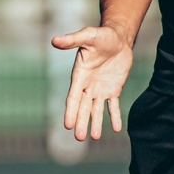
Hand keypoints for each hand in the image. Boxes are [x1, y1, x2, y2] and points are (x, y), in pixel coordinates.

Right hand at [51, 25, 134, 141]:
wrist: (118, 37)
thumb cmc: (102, 36)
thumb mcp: (88, 36)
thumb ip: (73, 40)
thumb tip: (54, 40)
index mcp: (79, 76)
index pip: (73, 97)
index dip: (71, 111)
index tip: (68, 125)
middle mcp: (88, 85)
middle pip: (83, 107)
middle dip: (81, 122)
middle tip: (79, 138)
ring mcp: (100, 89)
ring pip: (97, 110)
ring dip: (96, 123)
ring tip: (96, 137)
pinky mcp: (113, 89)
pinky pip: (113, 105)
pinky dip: (115, 116)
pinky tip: (117, 128)